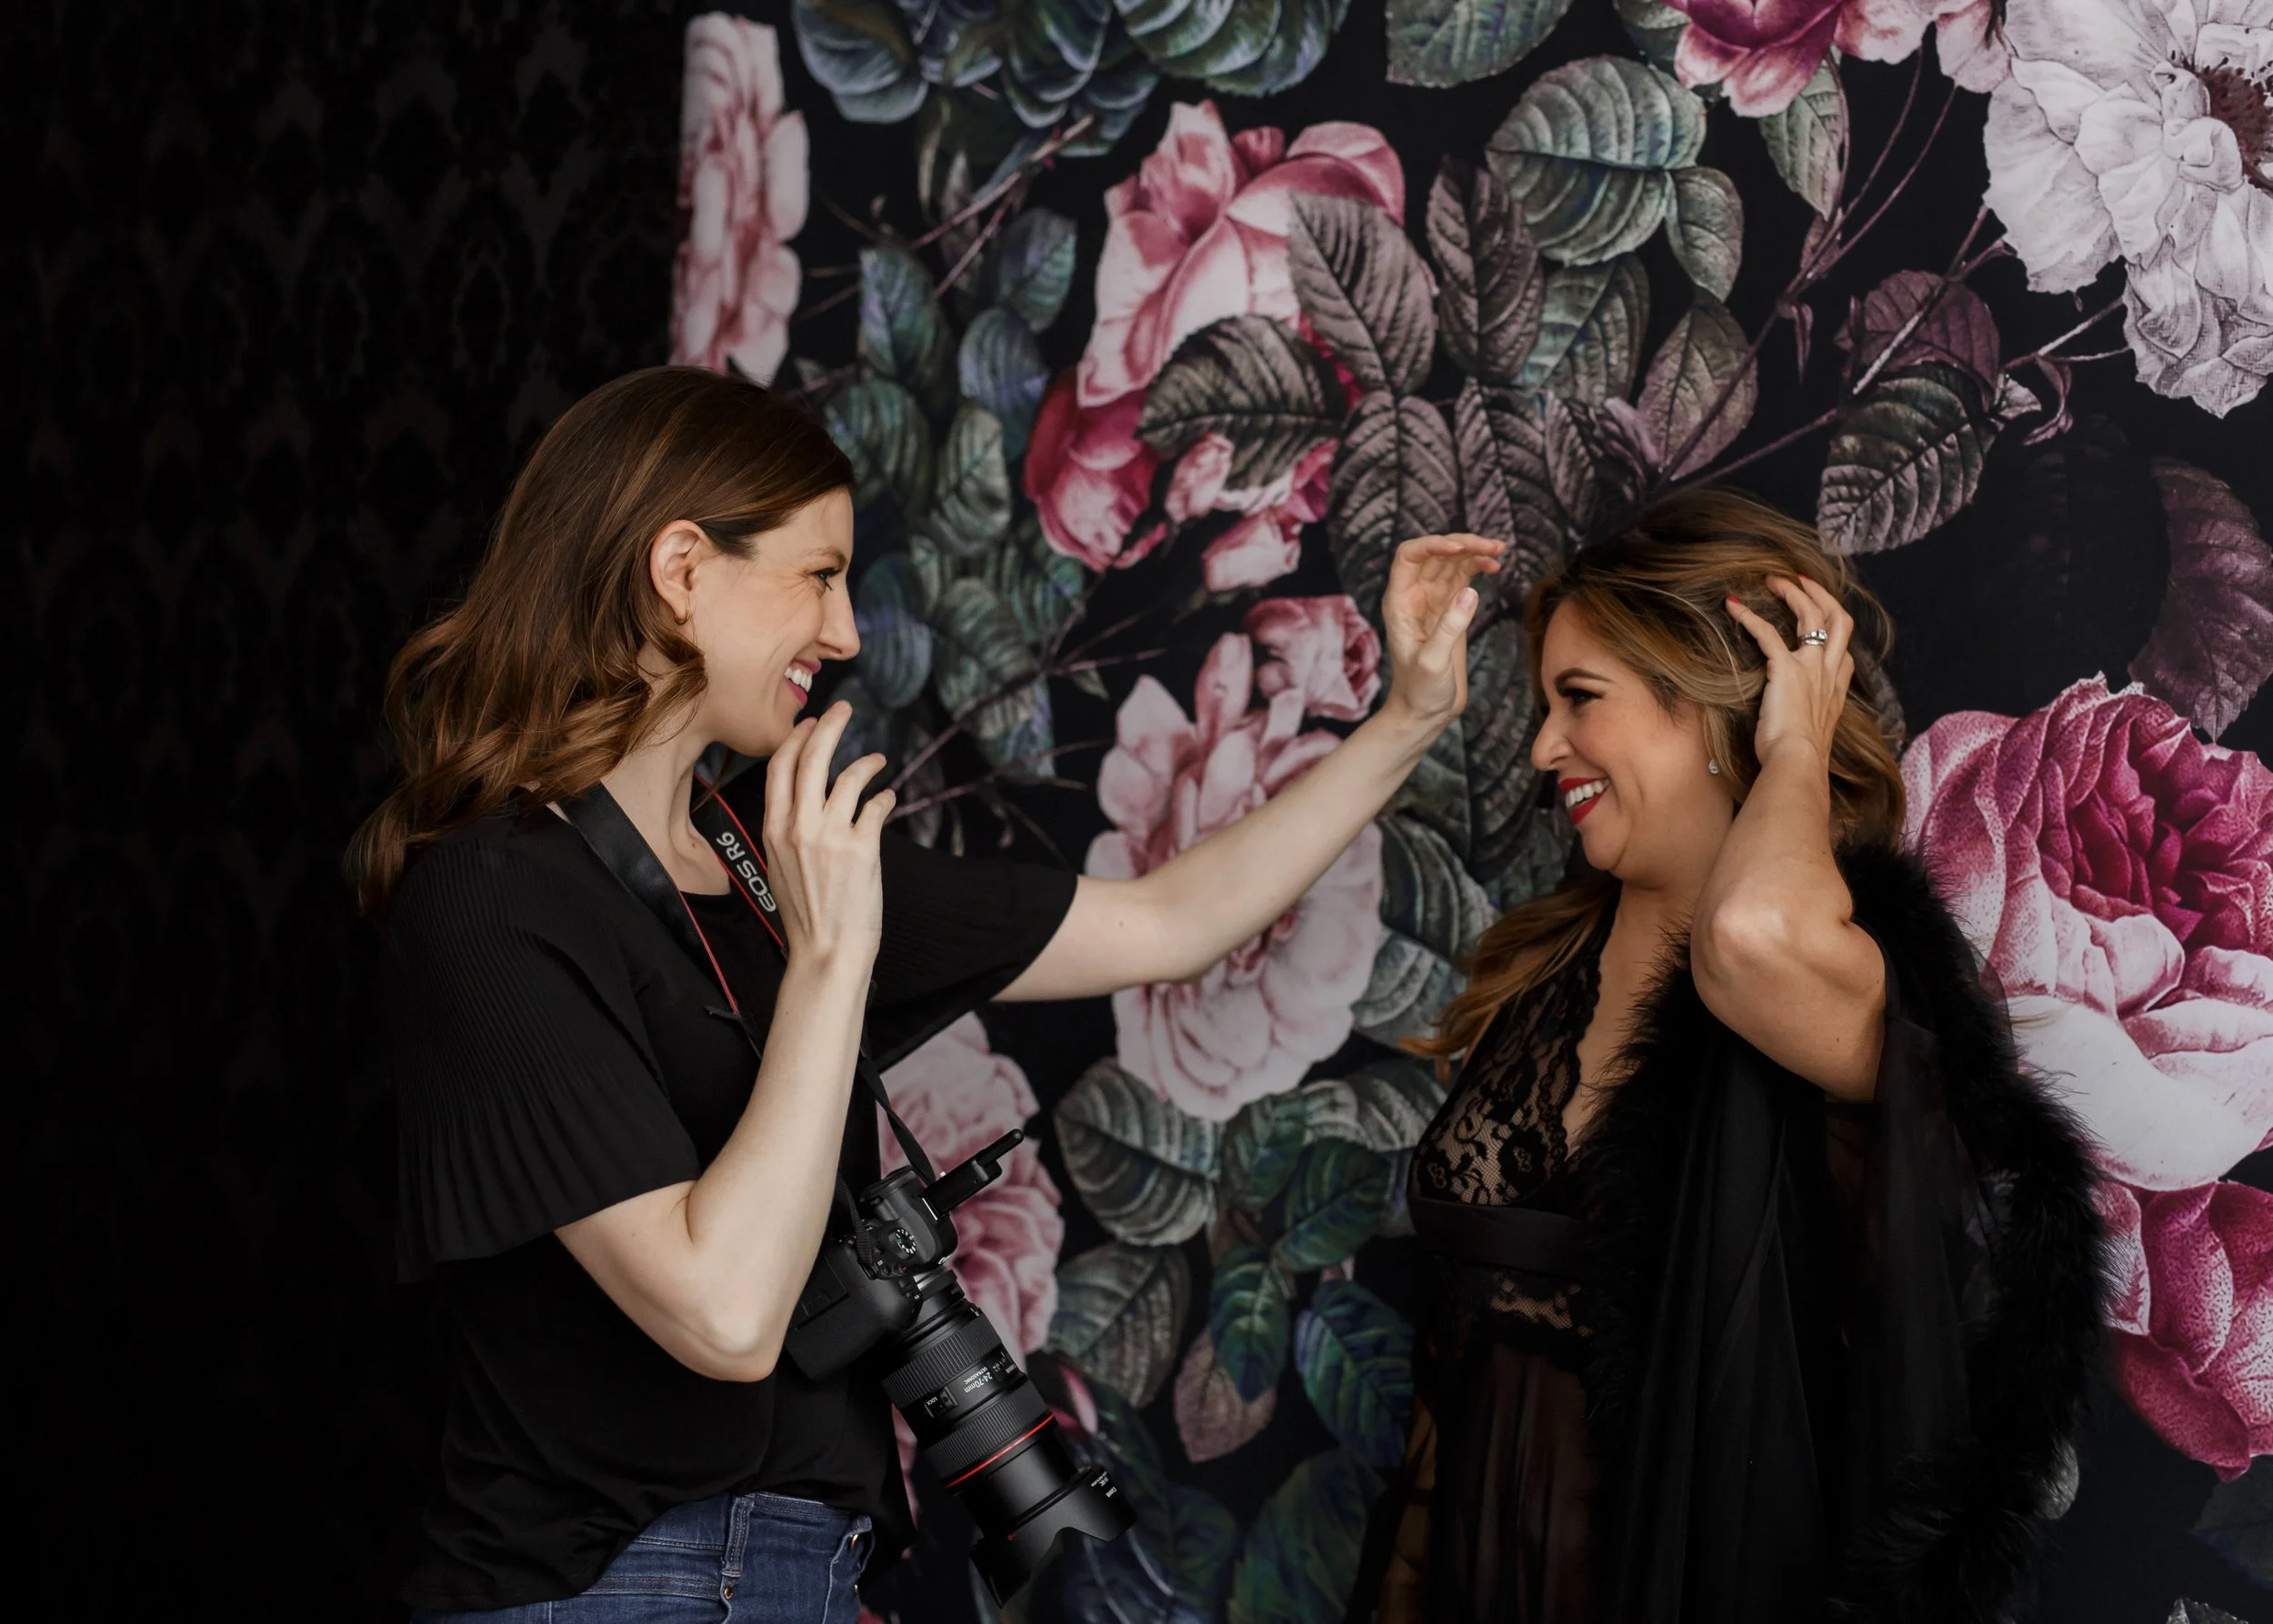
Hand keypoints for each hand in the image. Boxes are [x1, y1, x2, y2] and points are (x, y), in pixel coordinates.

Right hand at [760, 701, 893, 972]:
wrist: (826, 951)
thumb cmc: (805, 915)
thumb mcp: (780, 867)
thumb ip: (787, 832)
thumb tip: (803, 804)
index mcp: (773, 830)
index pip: (779, 768)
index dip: (796, 739)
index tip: (810, 724)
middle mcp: (799, 827)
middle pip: (812, 758)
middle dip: (829, 725)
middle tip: (843, 709)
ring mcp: (830, 836)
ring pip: (849, 777)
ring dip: (867, 763)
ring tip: (877, 760)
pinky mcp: (862, 848)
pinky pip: (877, 806)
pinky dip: (884, 797)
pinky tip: (888, 798)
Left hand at [1379, 534, 1507, 729]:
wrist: (1424, 712)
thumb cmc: (1419, 691)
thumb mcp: (1433, 662)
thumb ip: (1450, 627)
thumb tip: (1470, 591)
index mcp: (1399, 603)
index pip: (1408, 556)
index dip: (1432, 544)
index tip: (1460, 548)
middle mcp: (1413, 596)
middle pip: (1435, 553)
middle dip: (1462, 544)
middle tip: (1493, 546)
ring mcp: (1432, 601)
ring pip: (1451, 562)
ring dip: (1474, 552)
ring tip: (1500, 550)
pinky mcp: (1449, 610)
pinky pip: (1462, 577)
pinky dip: (1478, 567)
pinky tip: (1495, 566)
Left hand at [1725, 576, 1855, 769]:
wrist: (1799, 763)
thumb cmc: (1800, 756)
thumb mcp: (1813, 733)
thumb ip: (1808, 717)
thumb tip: (1793, 720)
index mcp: (1837, 687)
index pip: (1844, 649)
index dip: (1833, 628)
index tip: (1818, 616)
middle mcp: (1830, 671)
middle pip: (1838, 619)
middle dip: (1820, 595)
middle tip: (1800, 579)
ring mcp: (1811, 667)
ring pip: (1811, 615)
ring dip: (1792, 593)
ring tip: (1773, 580)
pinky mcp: (1786, 669)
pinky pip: (1767, 633)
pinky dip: (1749, 617)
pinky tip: (1733, 606)